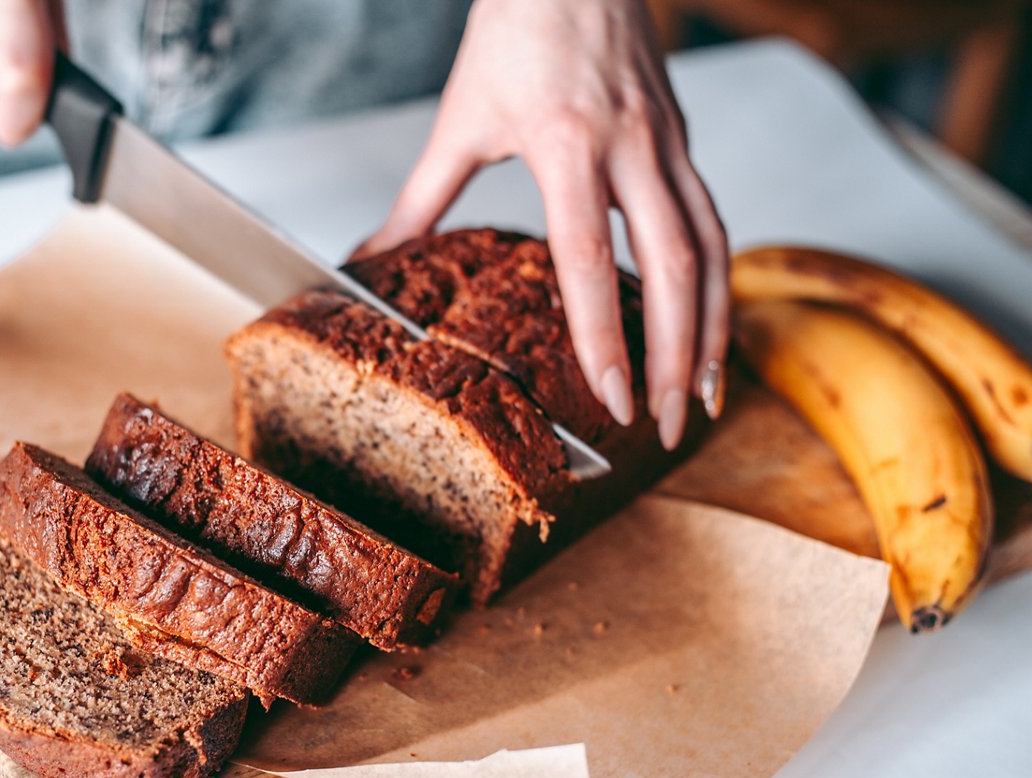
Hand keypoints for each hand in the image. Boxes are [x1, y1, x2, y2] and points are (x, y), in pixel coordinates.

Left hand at [356, 0, 728, 449]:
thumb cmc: (515, 30)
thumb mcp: (461, 119)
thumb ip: (422, 200)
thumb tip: (372, 258)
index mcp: (568, 145)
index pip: (592, 260)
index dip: (605, 338)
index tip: (611, 400)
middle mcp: (632, 148)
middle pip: (675, 268)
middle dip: (674, 357)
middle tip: (668, 424)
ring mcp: (669, 143)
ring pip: (712, 250)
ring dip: (714, 329)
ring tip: (702, 394)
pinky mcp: (685, 140)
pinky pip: (714, 221)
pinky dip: (718, 281)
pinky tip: (710, 323)